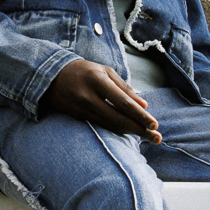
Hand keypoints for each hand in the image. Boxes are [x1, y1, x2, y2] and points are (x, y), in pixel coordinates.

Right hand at [46, 59, 160, 140]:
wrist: (52, 76)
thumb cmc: (85, 71)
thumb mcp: (105, 72)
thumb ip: (125, 88)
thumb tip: (144, 105)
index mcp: (97, 80)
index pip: (123, 101)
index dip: (139, 115)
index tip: (154, 124)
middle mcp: (88, 96)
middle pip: (118, 118)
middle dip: (139, 129)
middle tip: (157, 138)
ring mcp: (81, 108)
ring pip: (110, 125)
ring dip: (131, 132)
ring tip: (149, 137)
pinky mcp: (77, 117)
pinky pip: (102, 126)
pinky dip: (118, 129)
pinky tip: (130, 132)